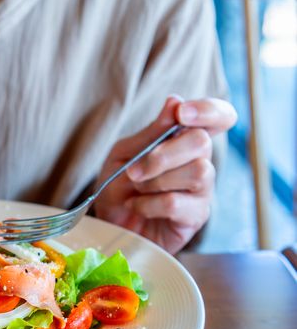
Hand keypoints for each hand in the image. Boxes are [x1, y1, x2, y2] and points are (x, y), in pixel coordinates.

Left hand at [93, 96, 236, 253]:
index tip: (182, 114)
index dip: (209, 110)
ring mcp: (202, 190)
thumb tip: (175, 102)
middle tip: (133, 171)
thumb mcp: (124, 155)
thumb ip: (150, 134)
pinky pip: (177, 203)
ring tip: (136, 190)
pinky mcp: (196, 217)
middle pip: (202, 142)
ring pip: (197, 172)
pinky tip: (138, 208)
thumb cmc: (117, 188)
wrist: (109, 226)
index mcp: (184, 141)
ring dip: (155, 181)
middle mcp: (200, 162)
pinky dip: (149, 204)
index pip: (219, 117)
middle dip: (162, 155)